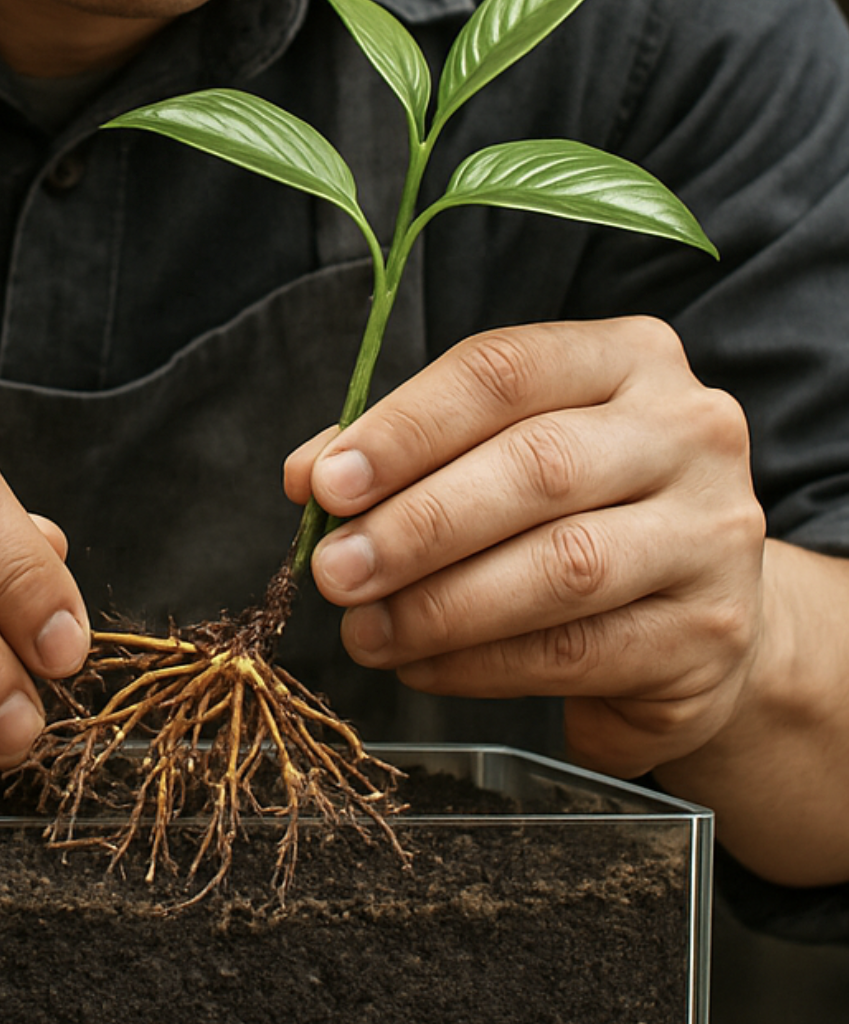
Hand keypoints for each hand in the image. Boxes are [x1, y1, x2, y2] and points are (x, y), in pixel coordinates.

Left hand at [284, 316, 764, 777]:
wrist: (698, 615)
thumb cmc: (574, 510)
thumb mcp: (497, 451)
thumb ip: (405, 450)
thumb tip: (310, 476)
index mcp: (627, 358)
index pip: (502, 370)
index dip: (405, 427)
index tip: (328, 484)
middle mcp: (687, 431)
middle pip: (535, 466)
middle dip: (415, 524)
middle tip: (334, 570)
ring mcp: (712, 534)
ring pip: (561, 565)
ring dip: (441, 604)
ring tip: (364, 629)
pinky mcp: (711, 633)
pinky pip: (576, 650)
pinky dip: (480, 663)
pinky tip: (421, 665)